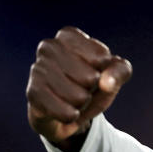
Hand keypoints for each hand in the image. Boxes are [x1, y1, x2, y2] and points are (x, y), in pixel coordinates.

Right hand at [26, 26, 131, 150]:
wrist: (70, 111)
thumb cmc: (92, 86)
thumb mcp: (114, 75)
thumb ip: (120, 71)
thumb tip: (106, 83)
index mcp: (69, 36)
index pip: (101, 57)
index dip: (105, 70)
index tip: (97, 69)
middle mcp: (49, 47)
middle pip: (90, 78)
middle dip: (93, 90)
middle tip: (84, 87)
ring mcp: (37, 69)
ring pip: (77, 96)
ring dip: (82, 104)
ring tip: (74, 99)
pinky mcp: (32, 93)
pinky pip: (62, 110)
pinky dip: (71, 115)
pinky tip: (68, 112)